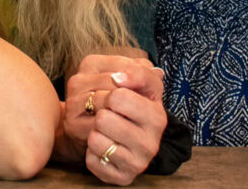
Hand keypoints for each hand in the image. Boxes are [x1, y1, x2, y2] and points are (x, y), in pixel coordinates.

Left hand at [63, 55, 166, 184]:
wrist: (110, 129)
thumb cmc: (124, 101)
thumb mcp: (132, 78)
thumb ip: (132, 69)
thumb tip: (118, 77)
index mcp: (157, 115)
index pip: (118, 96)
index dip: (107, 88)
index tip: (112, 83)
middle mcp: (152, 142)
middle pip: (104, 118)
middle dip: (98, 109)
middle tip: (106, 109)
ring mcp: (138, 163)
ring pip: (95, 138)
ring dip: (92, 129)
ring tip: (103, 128)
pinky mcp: (121, 177)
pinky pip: (91, 160)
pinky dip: (90, 150)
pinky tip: (101, 146)